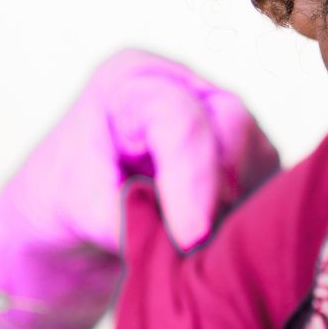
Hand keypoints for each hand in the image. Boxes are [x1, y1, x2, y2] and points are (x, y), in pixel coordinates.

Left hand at [0, 49, 278, 328]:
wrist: (64, 232)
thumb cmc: (61, 206)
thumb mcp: (79, 211)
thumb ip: (130, 217)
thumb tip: (189, 237)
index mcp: (130, 82)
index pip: (182, 119)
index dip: (193, 180)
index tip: (190, 236)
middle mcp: (180, 86)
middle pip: (233, 125)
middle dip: (219, 190)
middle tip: (193, 246)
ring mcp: (214, 117)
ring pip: (258, 155)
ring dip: (236, 205)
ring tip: (193, 247)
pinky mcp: (241, 155)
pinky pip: (267, 181)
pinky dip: (247, 214)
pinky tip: (215, 240)